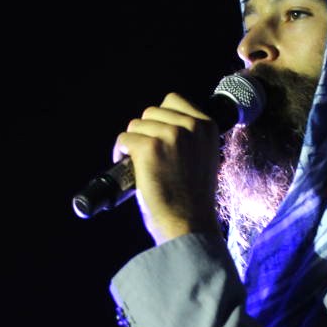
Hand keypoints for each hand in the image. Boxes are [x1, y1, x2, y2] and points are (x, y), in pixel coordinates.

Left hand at [113, 92, 222, 244]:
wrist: (190, 226)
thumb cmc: (194, 200)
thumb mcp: (204, 158)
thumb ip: (191, 138)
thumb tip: (163, 126)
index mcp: (207, 126)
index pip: (173, 100)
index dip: (160, 118)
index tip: (157, 136)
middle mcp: (190, 126)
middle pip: (151, 111)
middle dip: (145, 132)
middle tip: (146, 155)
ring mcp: (170, 136)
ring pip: (136, 124)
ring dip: (133, 142)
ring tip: (137, 163)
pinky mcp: (149, 148)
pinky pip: (124, 138)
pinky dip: (120, 152)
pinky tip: (127, 166)